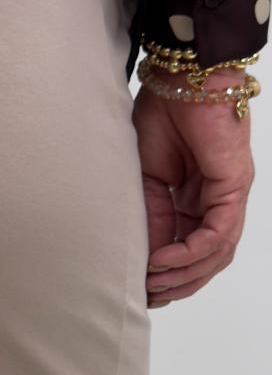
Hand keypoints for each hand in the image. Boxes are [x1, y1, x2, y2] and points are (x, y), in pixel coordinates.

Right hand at [131, 65, 255, 307]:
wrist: (183, 77)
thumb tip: (148, 256)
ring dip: (185, 274)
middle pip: (207, 258)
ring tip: (153, 283)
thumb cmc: (164, 112)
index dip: (166, 271)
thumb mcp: (145, 175)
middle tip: (148, 297)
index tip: (139, 288)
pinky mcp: (234, 188)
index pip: (187, 246)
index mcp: (196, 196)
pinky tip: (164, 260)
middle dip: (178, 282)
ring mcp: (229, 196)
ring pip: (216, 253)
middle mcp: (217, 200)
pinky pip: (217, 233)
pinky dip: (191, 252)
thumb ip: (150, 214)